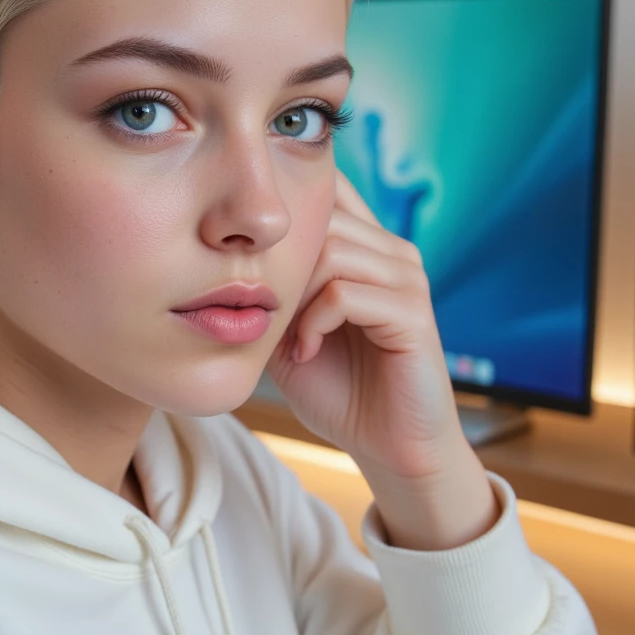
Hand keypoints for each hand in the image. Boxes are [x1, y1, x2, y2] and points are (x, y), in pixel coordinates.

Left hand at [266, 168, 466, 486]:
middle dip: (280, 264)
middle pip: (319, 216)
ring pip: (331, 250)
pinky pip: (345, 293)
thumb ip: (270, 288)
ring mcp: (406, 277)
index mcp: (365, 247)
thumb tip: (222, 254)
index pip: (326, 188)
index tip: (246, 256)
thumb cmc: (337, 389)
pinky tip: (307, 352)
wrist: (388, 446)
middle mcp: (391, 250)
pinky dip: (313, 322)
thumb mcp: (287, 330)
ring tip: (290, 337)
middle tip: (268, 313)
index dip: (282, 208)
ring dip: (295, 296)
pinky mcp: (412, 312)